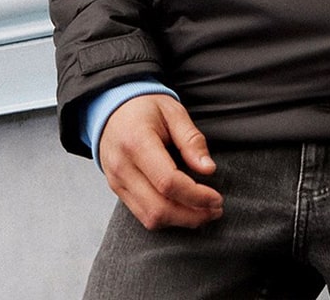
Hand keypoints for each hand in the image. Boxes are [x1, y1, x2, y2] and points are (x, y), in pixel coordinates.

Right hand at [98, 93, 223, 229]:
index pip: (168, 182)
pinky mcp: (117, 191)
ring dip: (181, 220)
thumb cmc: (145, 108)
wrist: (112, 109)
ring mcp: (117, 182)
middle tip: (215, 210)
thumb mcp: (173, 112)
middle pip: (159, 207)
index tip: (217, 198)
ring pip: (150, 218)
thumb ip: (191, 140)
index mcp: (137, 142)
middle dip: (192, 215)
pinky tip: (184, 210)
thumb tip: (209, 169)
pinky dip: (167, 218)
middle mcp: (123, 167)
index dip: (196, 195)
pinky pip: (142, 215)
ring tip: (204, 212)